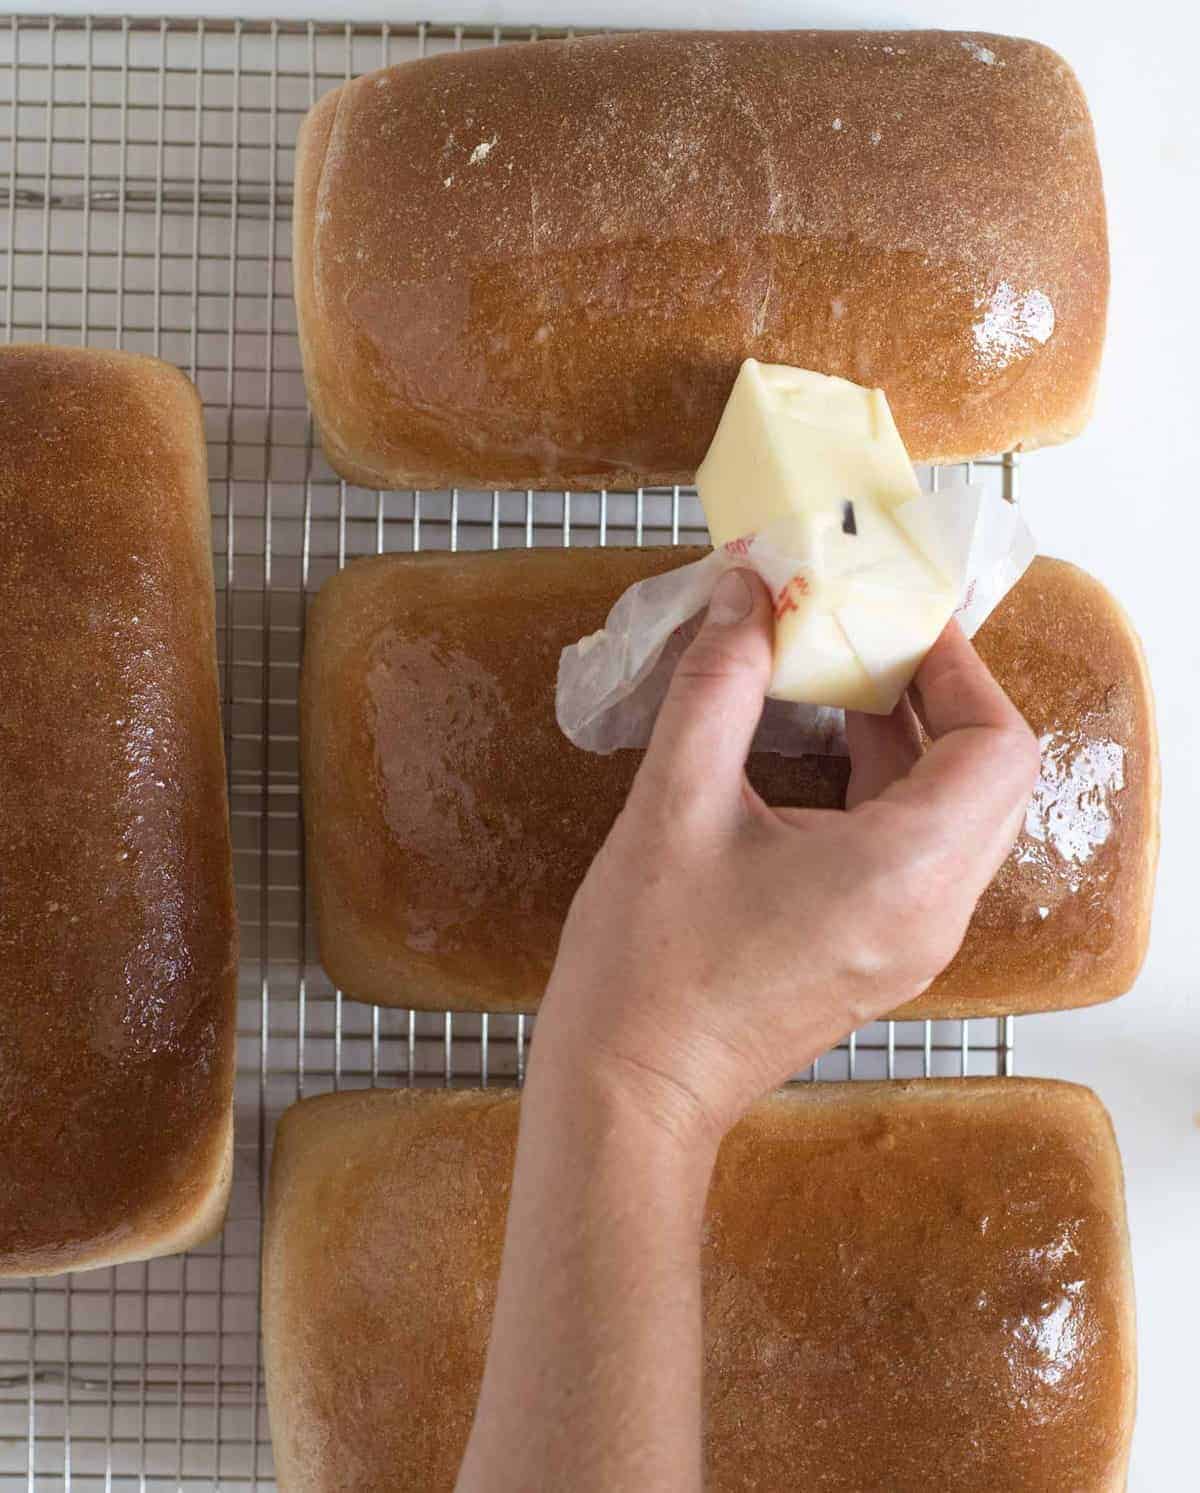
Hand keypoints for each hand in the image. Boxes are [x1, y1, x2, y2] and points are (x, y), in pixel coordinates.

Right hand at [533, 568, 1039, 1148]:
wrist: (628, 1095)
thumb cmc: (647, 966)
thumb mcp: (673, 806)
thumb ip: (717, 687)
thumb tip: (744, 598)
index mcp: (902, 873)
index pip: (998, 747)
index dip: (960, 668)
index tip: (895, 621)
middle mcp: (931, 914)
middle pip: (990, 780)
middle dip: (937, 697)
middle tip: (865, 641)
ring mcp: (911, 944)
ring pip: (957, 818)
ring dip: (912, 743)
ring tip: (836, 684)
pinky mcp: (880, 957)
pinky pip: (920, 856)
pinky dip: (890, 794)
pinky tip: (820, 756)